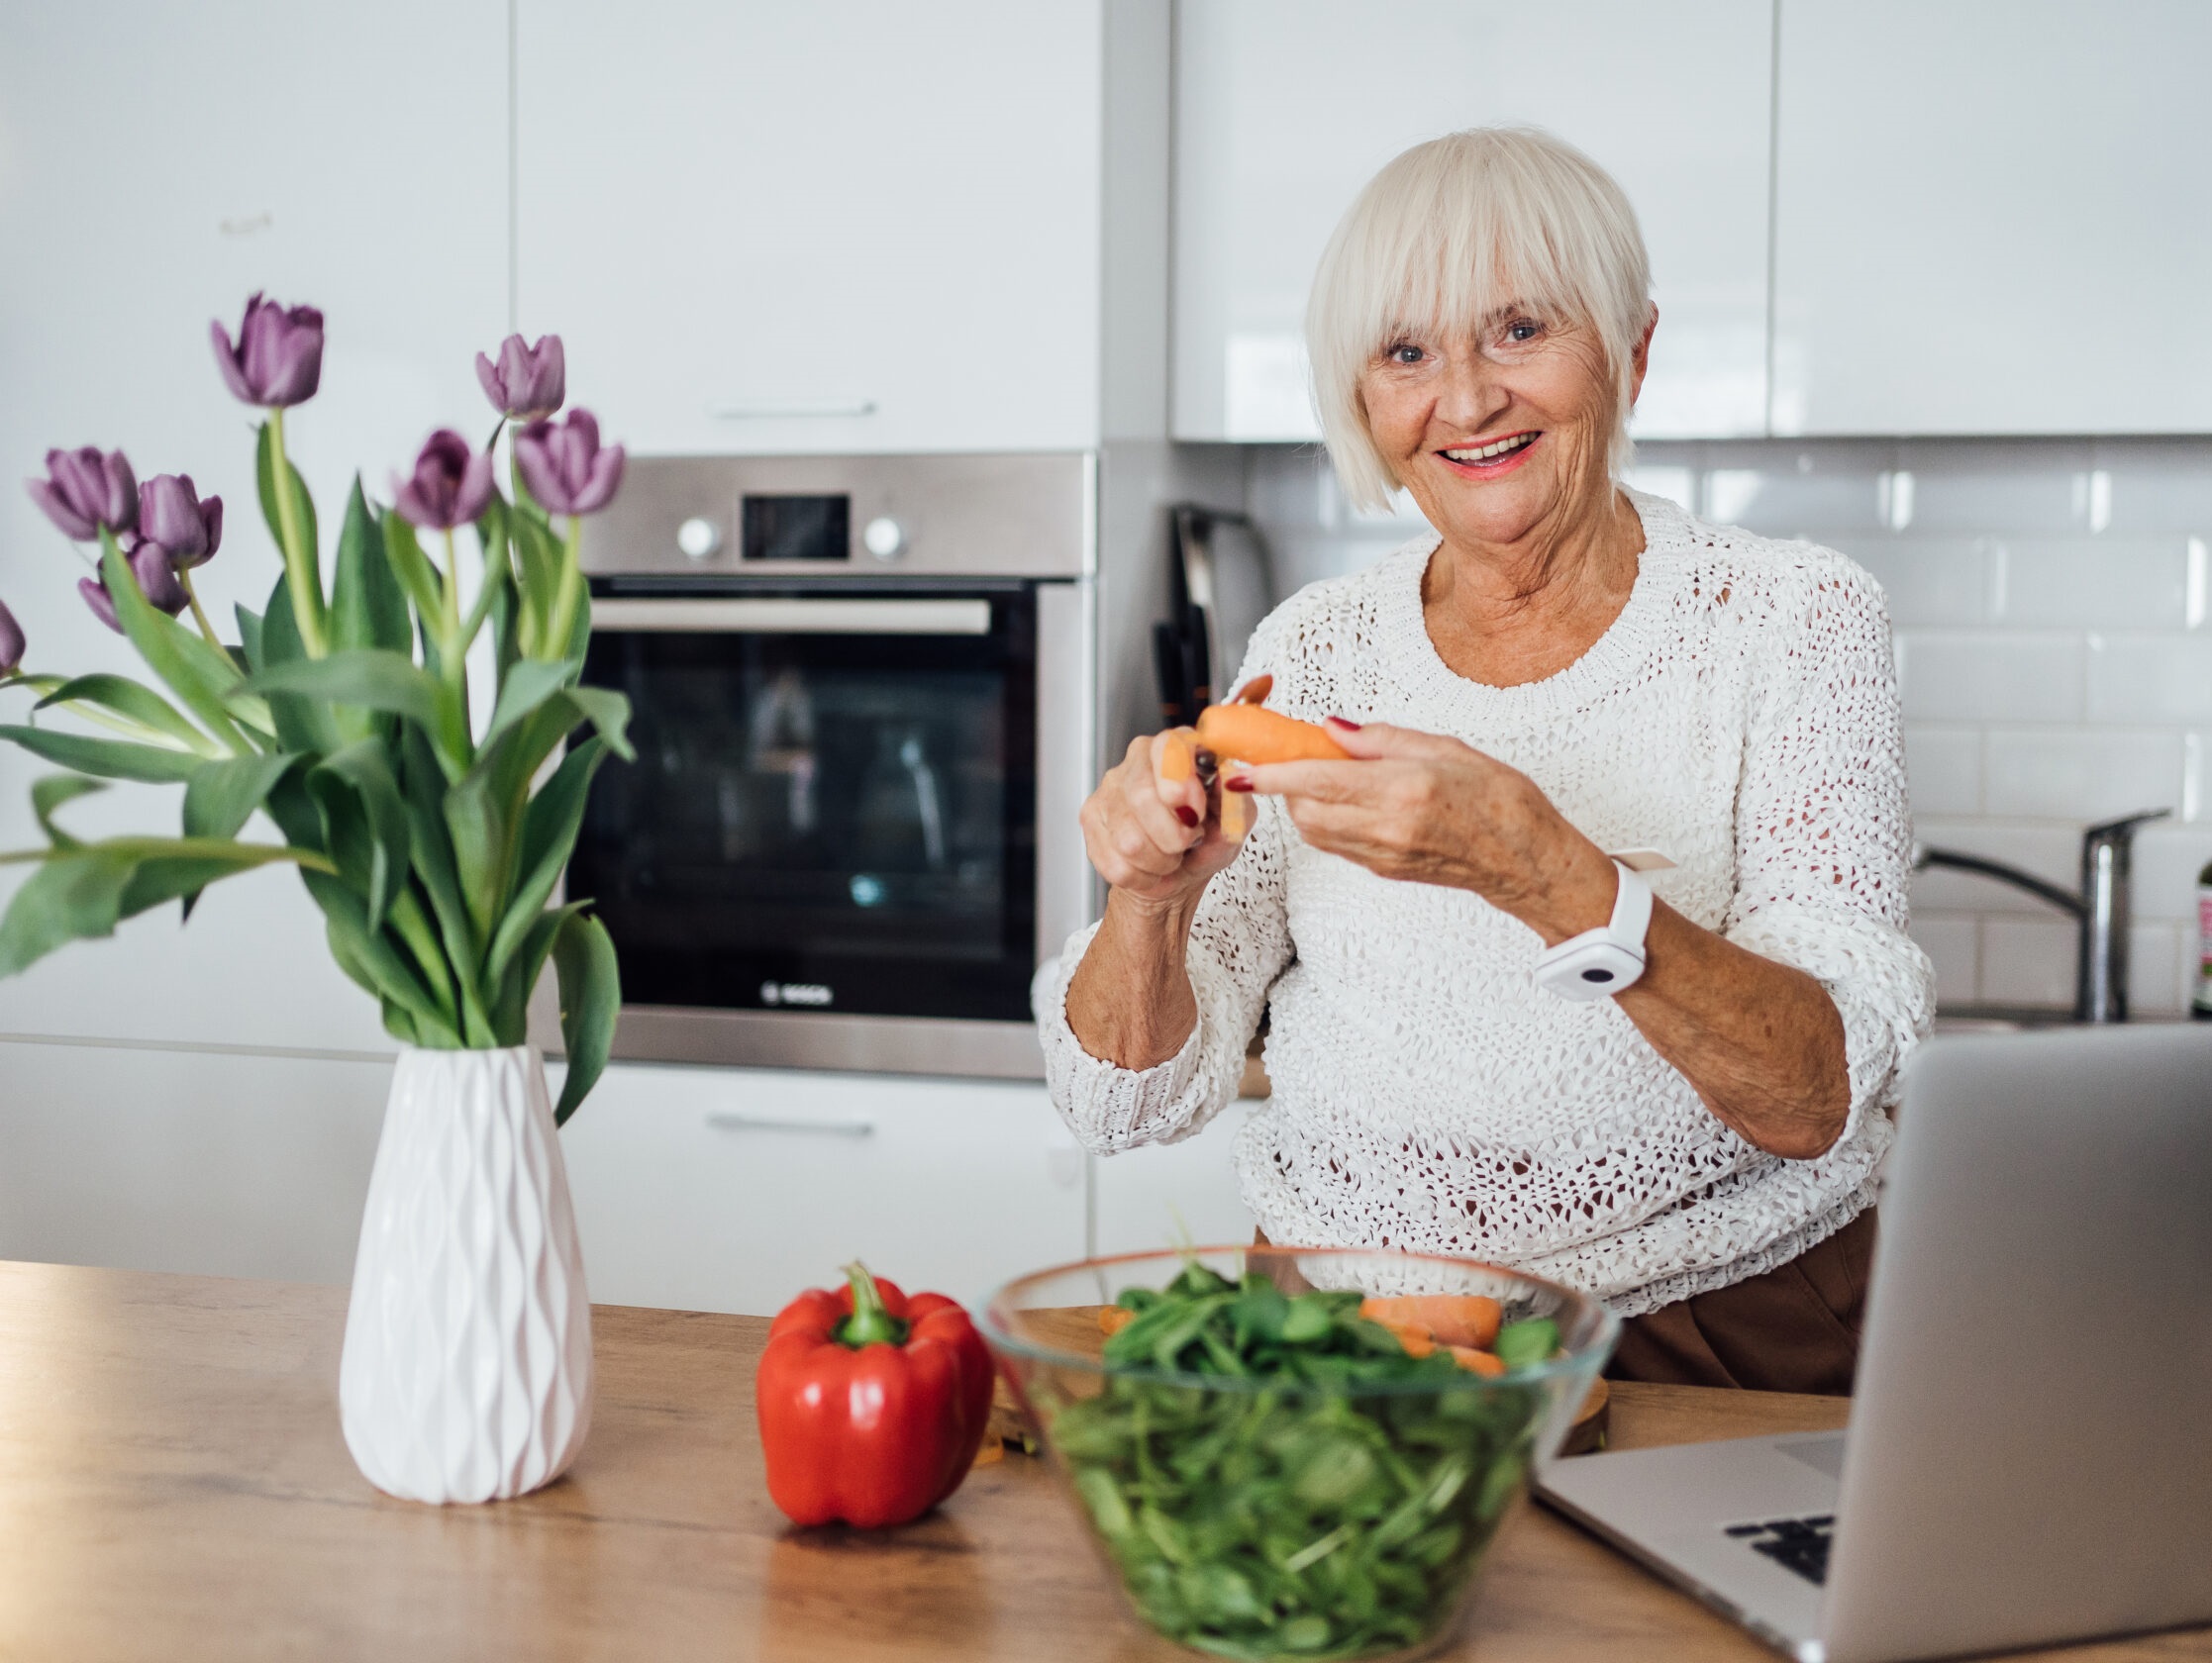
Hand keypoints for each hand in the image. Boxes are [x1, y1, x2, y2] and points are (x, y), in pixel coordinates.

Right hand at [1078, 729, 1248, 912]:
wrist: (1178, 873)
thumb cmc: (1206, 840)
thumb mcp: (1234, 821)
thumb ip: (1233, 800)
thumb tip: (1227, 780)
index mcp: (1176, 748)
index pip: (1168, 748)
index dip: (1181, 782)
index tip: (1195, 812)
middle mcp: (1138, 761)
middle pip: (1143, 797)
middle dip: (1174, 835)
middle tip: (1188, 841)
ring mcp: (1109, 789)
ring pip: (1128, 838)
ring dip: (1160, 861)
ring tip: (1170, 856)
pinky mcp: (1090, 818)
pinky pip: (1115, 862)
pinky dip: (1141, 876)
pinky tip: (1149, 866)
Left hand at [1238, 719, 1615, 943]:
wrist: (1527, 860)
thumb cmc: (1500, 798)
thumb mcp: (1448, 749)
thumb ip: (1382, 739)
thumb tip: (1331, 730)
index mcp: (1403, 791)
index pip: (1318, 782)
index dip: (1273, 775)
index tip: (1243, 766)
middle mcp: (1386, 828)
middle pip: (1305, 811)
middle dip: (1287, 785)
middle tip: (1294, 756)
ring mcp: (1382, 855)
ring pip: (1314, 831)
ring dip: (1304, 804)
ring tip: (1323, 775)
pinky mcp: (1383, 871)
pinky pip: (1335, 844)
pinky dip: (1325, 820)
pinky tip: (1344, 799)